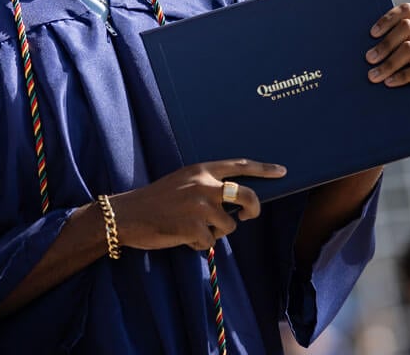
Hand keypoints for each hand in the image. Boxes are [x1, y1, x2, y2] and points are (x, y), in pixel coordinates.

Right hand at [110, 159, 286, 250]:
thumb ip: (205, 186)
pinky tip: (181, 235)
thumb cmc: (154, 200)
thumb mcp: (181, 182)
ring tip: (190, 227)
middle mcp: (205, 185)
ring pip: (229, 226)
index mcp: (201, 170)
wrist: (128, 214)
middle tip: (247, 215)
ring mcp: (201, 207)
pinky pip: (210, 241)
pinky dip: (198, 243)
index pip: (239, 166)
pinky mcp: (195, 228)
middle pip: (247, 196)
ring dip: (213, 232)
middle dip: (252, 208)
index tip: (282, 171)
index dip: (263, 169)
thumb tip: (233, 202)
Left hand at [366, 2, 409, 107]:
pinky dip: (401, 76)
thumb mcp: (378, 62)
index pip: (407, 11)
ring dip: (388, 63)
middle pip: (408, 27)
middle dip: (385, 43)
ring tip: (372, 76)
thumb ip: (371, 49)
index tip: (372, 33)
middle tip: (368, 58)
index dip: (389, 17)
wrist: (405, 112)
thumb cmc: (386, 82)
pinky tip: (388, 83)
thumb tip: (342, 39)